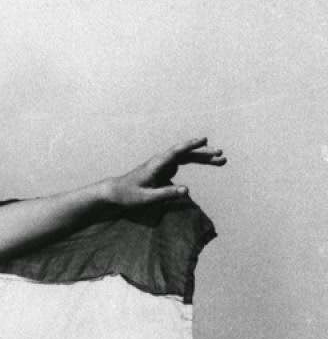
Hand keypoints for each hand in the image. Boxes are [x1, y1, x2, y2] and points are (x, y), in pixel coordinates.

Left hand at [102, 137, 225, 207]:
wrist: (116, 191)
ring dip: (203, 156)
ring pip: (186, 156)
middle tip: (221, 153)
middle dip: (203, 152)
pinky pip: (184, 160)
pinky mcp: (165, 167)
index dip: (189, 145)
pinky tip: (209, 161)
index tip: (203, 140)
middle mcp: (160, 161)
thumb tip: (187, 190)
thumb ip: (166, 194)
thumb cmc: (128, 195)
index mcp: (155, 165)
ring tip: (221, 158)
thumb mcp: (146, 198)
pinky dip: (196, 160)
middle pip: (184, 153)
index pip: (174, 152)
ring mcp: (163, 163)